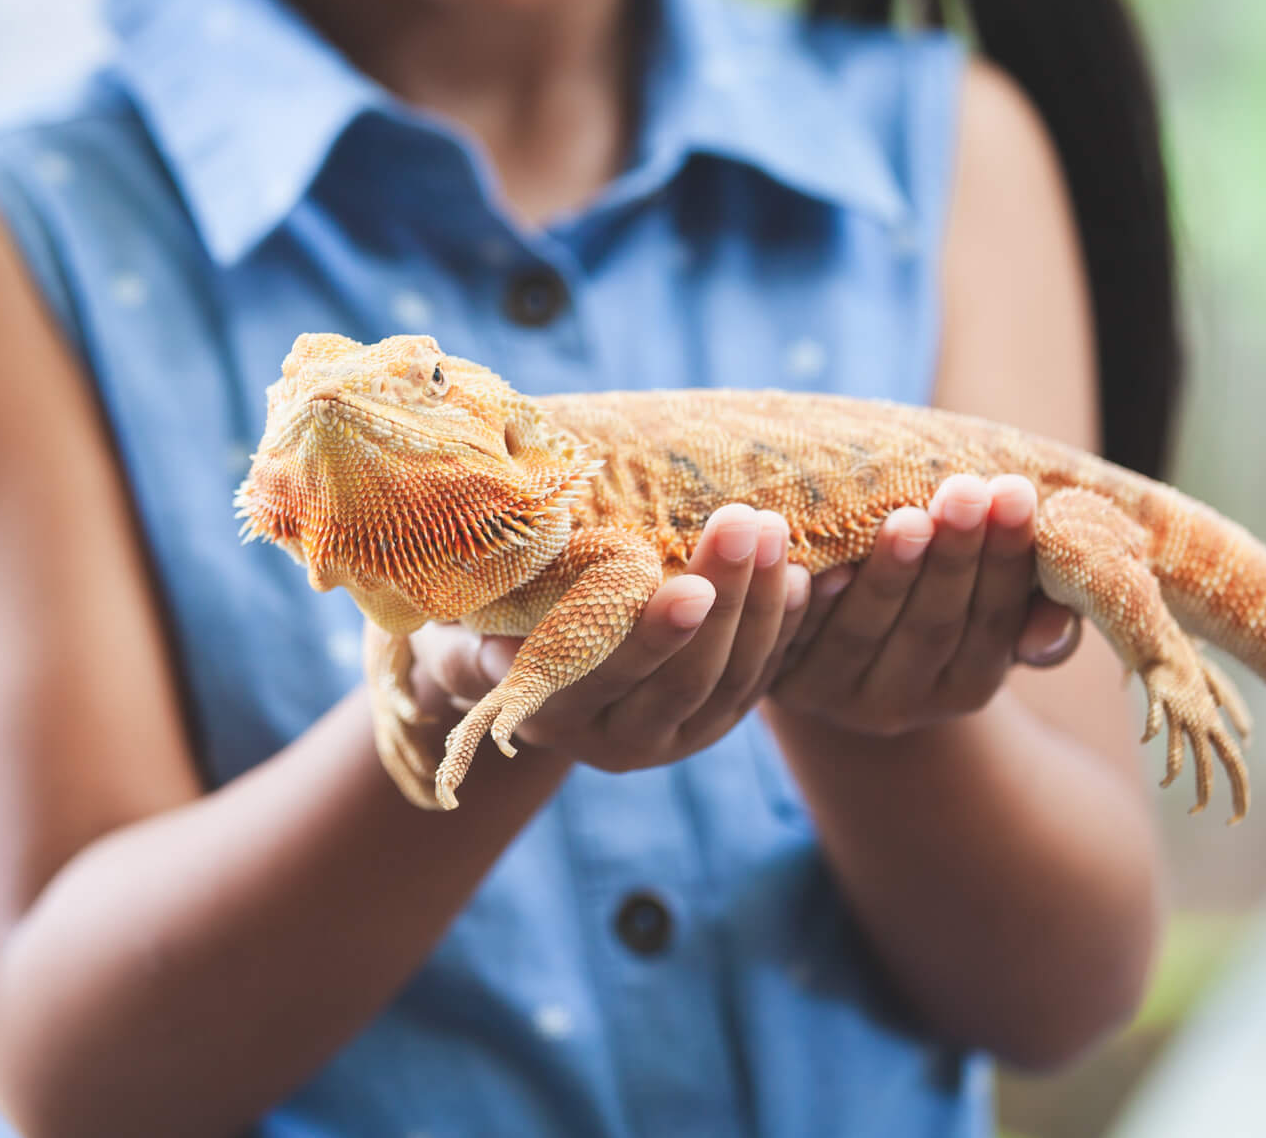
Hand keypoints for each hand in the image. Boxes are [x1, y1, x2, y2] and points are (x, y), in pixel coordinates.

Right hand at [392, 504, 808, 774]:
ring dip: (763, 605)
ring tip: (775, 530)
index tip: (684, 583)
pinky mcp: (714, 720)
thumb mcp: (456, 634)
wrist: (515, 668)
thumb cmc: (476, 626)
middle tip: (745, 524)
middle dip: (724, 600)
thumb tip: (495, 646)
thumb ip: (472, 641)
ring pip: (734, 680)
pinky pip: (762, 679)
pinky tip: (808, 574)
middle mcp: (617, 742)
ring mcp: (674, 737)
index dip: (650, 637)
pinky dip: (788, 627)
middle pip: (686, 679)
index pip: (610, 681)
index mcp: (553, 719)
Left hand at [768, 474, 1082, 736]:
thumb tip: (1049, 630)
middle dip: (953, 557)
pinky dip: (804, 603)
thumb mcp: (986, 612)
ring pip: (863, 632)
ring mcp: (835, 695)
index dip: (1006, 559)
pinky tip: (812, 563)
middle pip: (933, 627)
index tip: (1016, 491)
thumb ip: (1029, 613)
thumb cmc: (931, 599)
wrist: (834, 638)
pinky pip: (790, 638)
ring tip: (906, 518)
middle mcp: (902, 704)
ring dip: (886, 574)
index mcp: (965, 687)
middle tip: (966, 491)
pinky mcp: (776, 677)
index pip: (994, 621)